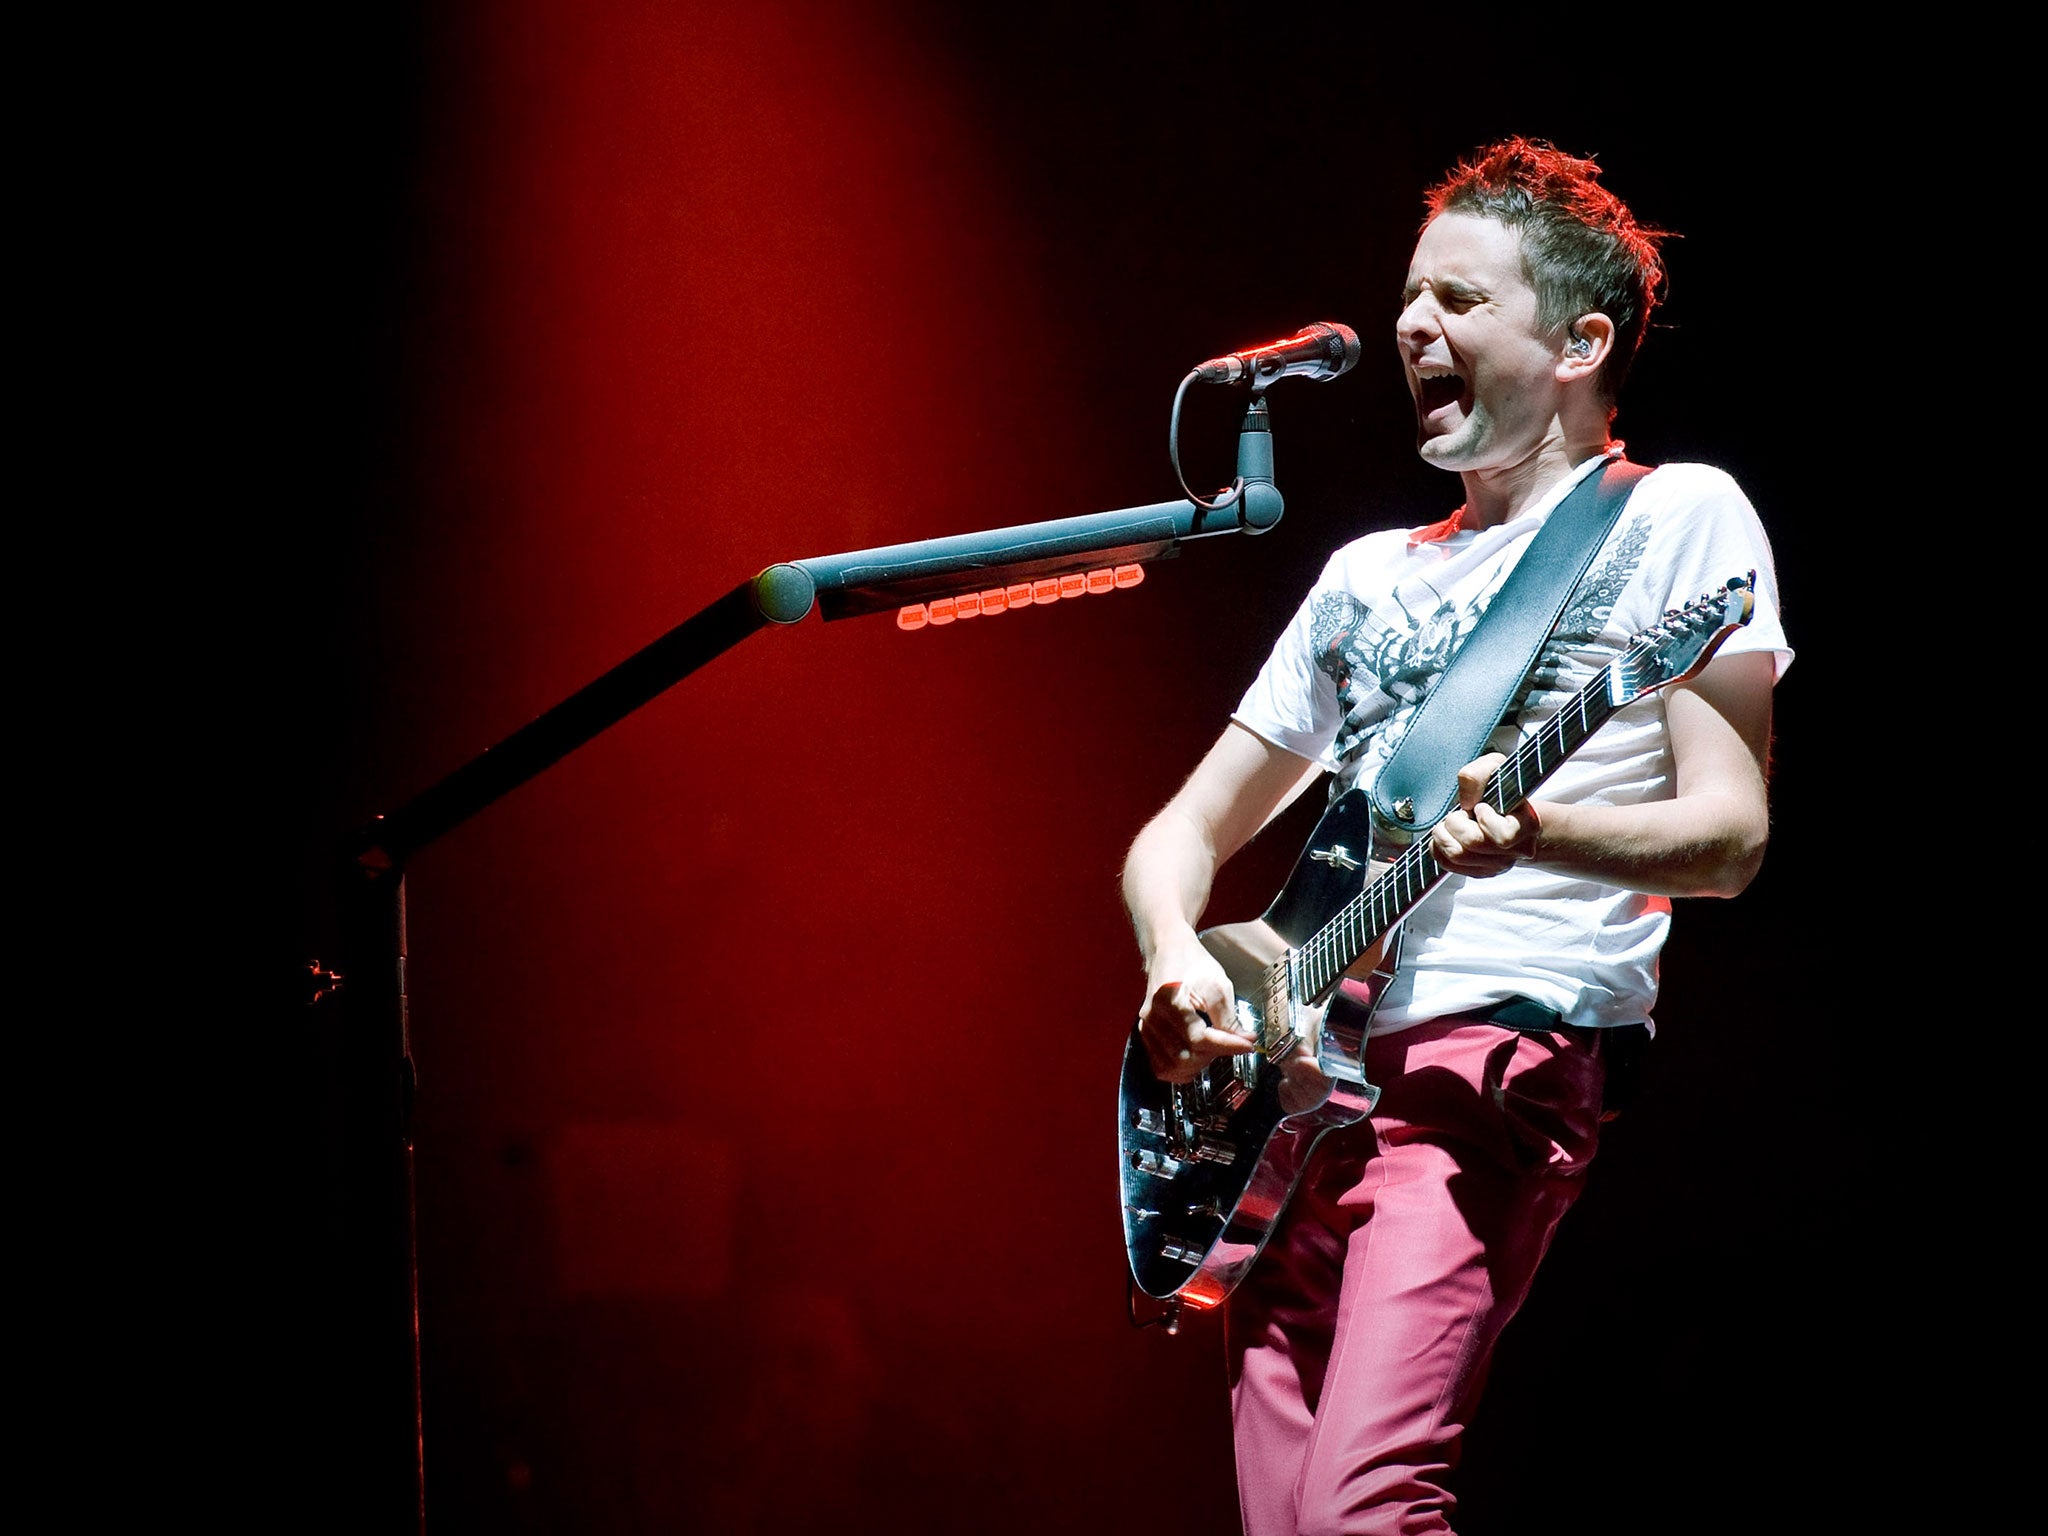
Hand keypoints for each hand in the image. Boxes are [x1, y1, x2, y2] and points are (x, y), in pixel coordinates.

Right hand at [1137, 931, 1256, 1082]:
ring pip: (1173, 1066)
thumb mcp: (1217, 984)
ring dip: (1197, 1065)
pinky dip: (1180, 1069)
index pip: (1200, 1039)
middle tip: (1229, 1042)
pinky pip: (1160, 1065)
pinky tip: (1194, 1059)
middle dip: (1213, 1055)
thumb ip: (1229, 1017)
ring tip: (1211, 1050)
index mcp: (1171, 1002)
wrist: (1168, 952)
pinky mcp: (1145, 1034)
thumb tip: (1244, 1041)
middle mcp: (1154, 1018)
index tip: (1248, 1045)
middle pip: (1186, 1056)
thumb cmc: (1192, 964)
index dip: (1228, 1046)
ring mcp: (1147, 1027)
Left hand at [1428, 752, 1540, 877]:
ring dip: (1443, 834)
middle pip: (1474, 843)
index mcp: (1528, 826)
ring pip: (1458, 856)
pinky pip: (1448, 865)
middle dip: (1456, 822)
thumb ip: (1478, 774)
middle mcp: (1517, 850)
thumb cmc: (1502, 789)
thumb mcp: (1495, 769)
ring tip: (1449, 823)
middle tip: (1460, 813)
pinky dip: (1437, 847)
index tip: (1481, 806)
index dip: (1485, 818)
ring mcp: (1499, 865)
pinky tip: (1445, 835)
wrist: (1506, 810)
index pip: (1503, 836)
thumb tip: (1466, 802)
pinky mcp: (1481, 873)